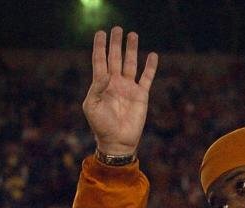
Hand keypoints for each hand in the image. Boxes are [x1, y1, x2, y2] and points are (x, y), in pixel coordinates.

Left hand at [83, 27, 157, 155]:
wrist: (117, 141)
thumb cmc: (101, 126)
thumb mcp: (92, 107)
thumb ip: (96, 88)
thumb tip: (105, 74)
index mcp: (101, 84)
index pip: (100, 60)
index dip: (100, 47)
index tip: (100, 33)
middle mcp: (115, 83)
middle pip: (115, 58)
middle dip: (116, 43)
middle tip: (117, 29)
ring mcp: (128, 88)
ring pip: (131, 63)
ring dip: (131, 49)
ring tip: (132, 35)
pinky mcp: (141, 95)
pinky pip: (146, 77)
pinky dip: (150, 66)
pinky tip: (152, 55)